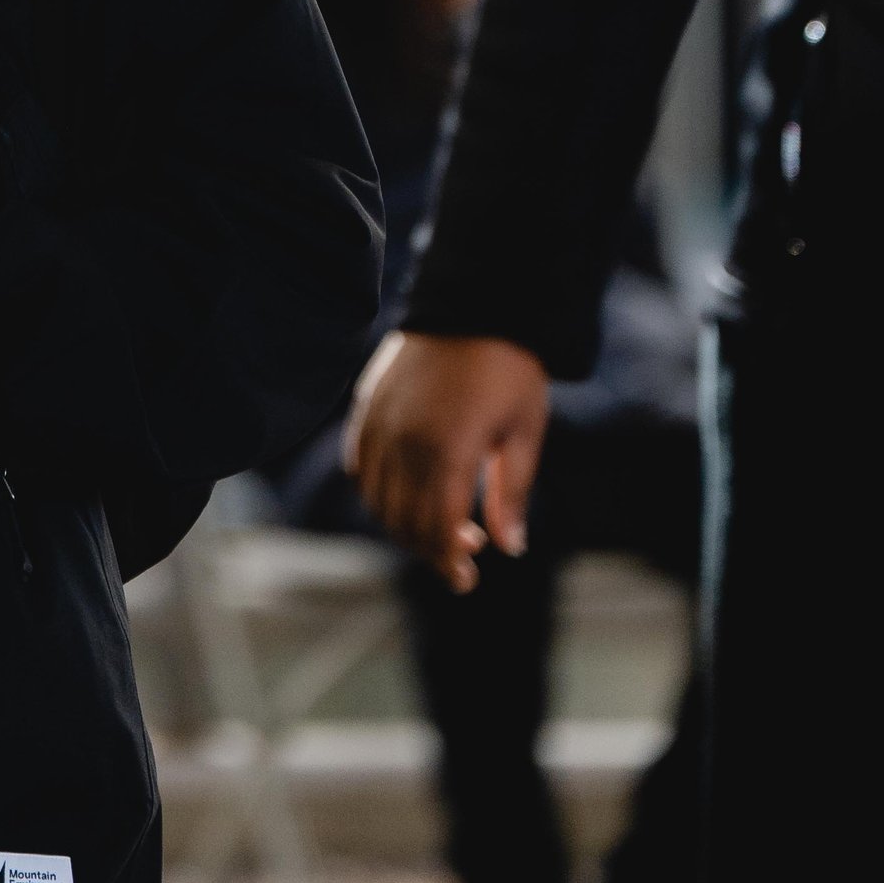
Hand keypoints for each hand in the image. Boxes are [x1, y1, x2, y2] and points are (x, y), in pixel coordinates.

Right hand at [346, 328, 551, 593]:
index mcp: (447, 452)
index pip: (435, 530)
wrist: (475, 302)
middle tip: (462, 554)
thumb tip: (510, 549)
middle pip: (402, 521)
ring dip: (402, 523)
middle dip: (429, 549)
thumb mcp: (524, 435)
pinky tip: (403, 491)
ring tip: (436, 523)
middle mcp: (405, 441)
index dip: (448, 563)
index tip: (466, 580)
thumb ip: (512, 495)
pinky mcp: (368, 403)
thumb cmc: (510, 370)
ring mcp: (381, 420)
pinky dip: (374, 489)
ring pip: (376, 498)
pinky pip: (359, 463)